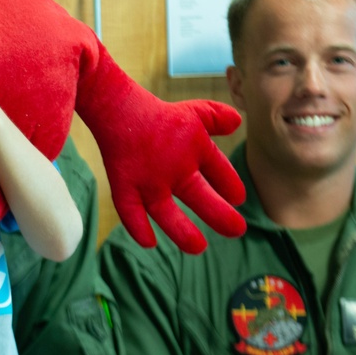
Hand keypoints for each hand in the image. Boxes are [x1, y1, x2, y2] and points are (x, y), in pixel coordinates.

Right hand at [79, 47, 245, 253]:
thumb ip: (218, 117)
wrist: (118, 106)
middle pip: (201, 197)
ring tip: (198, 248)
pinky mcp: (123, 185)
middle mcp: (174, 167)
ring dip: (183, 233)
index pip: (221, 172)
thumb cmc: (160, 113)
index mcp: (196, 148)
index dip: (232, 186)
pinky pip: (130, 212)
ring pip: (167, 213)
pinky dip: (138, 228)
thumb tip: (238, 124)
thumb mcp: (195, 111)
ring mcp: (147, 179)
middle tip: (237, 230)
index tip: (237, 198)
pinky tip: (149, 243)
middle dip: (221, 217)